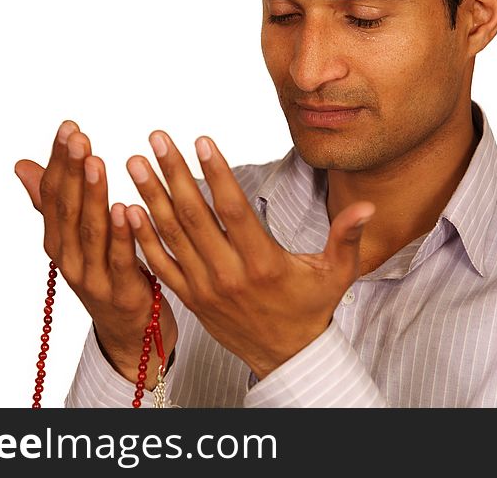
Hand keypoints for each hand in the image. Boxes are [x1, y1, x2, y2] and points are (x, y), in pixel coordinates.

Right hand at [14, 121, 177, 388]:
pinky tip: (127, 207)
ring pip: (90, 231)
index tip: (69, 127)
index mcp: (57, 241)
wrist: (129, 331)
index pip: (52, 194)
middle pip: (67, 209)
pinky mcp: (121, 292)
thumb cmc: (104, 271)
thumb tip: (22, 164)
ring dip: (93, 195)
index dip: (59, 161)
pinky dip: (122, 233)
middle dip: (72, 171)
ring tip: (96, 162)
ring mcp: (92, 277)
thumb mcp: (76, 237)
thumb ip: (52, 202)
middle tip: (79, 137)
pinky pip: (120, 259)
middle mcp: (68, 258)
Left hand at [123, 130, 373, 378]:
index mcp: (264, 263)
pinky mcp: (190, 298)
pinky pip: (160, 265)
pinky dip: (143, 238)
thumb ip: (347, 237)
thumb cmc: (312, 308)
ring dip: (151, 197)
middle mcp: (229, 274)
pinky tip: (128, 210)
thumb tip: (367, 207)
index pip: (234, 210)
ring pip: (172, 236)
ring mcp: (205, 288)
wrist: (286, 357)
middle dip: (173, 173)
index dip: (215, 173)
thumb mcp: (337, 274)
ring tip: (135, 163)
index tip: (201, 140)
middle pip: (195, 216)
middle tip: (156, 138)